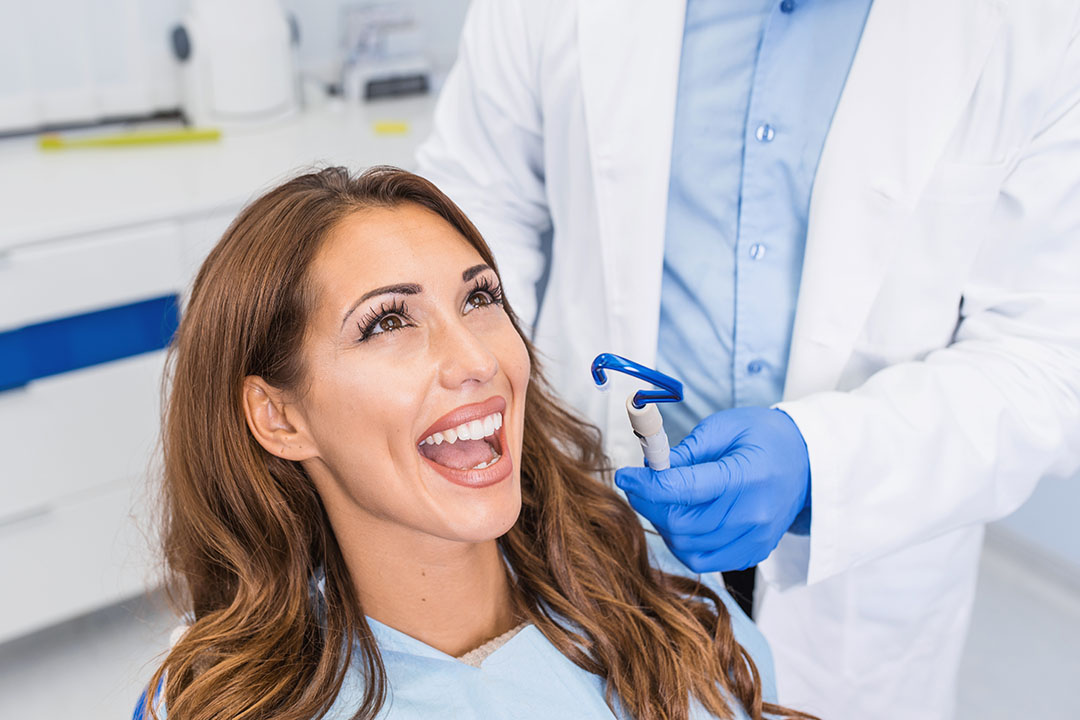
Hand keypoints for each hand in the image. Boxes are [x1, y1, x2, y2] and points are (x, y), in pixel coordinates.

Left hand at [614, 407, 810, 572]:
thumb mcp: (725, 426)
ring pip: (686, 545)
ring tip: (662, 498)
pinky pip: (702, 559)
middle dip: (649, 503)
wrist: (809, 464)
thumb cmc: (765, 438)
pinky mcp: (751, 553)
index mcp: (747, 477)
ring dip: (663, 523)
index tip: (626, 475)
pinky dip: (681, 542)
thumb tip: (650, 469)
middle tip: (639, 484)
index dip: (646, 485)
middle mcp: (752, 515)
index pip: (683, 490)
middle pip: (680, 523)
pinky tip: (681, 518)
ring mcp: (753, 540)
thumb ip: (686, 450)